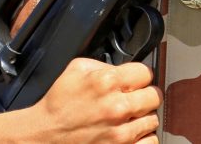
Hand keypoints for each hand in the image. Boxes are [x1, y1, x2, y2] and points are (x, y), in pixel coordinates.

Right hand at [28, 58, 159, 142]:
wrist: (45, 134)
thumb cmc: (59, 104)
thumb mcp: (76, 69)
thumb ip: (104, 65)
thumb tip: (125, 69)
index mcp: (106, 82)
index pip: (146, 72)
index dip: (139, 75)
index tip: (134, 80)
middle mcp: (117, 107)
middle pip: (155, 95)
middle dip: (144, 95)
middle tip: (133, 98)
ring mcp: (120, 132)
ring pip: (154, 119)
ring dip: (143, 117)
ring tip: (129, 117)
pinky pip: (151, 141)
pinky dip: (144, 137)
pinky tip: (132, 132)